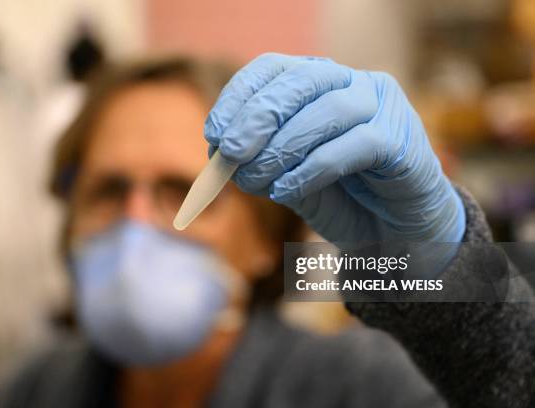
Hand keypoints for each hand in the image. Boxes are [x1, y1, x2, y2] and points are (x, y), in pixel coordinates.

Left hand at [204, 53, 464, 255]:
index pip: (273, 68)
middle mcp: (351, 83)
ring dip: (282, 148)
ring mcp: (381, 106)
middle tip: (230, 153)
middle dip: (259, 117)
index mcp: (318, 82)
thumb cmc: (337, 197)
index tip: (213, 134)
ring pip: (329, 110)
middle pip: (302, 81)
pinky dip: (312, 169)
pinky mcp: (401, 138)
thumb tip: (220, 153)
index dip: (239, 96)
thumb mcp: (286, 176)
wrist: (389, 232)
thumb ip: (259, 160)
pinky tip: (285, 190)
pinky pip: (354, 145)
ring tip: (254, 182)